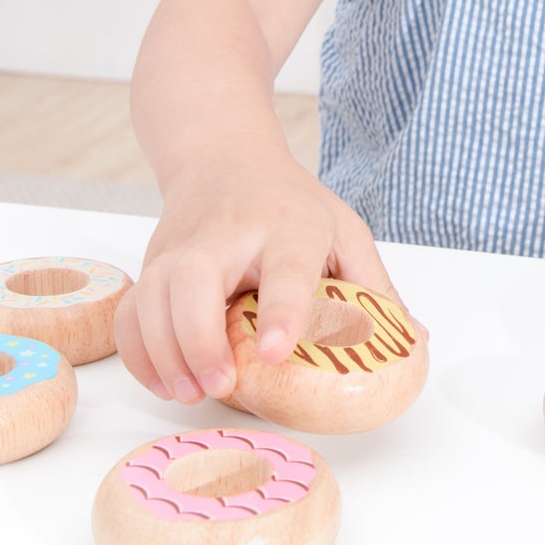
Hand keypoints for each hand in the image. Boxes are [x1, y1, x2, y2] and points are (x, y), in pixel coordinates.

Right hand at [115, 156, 410, 404]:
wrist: (219, 153)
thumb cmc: (288, 201)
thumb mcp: (343, 227)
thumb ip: (375, 285)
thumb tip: (414, 342)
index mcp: (287, 224)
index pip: (284, 265)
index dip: (281, 310)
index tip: (274, 351)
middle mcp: (227, 233)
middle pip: (194, 277)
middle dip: (198, 335)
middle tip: (220, 381)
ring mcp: (181, 245)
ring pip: (152, 295)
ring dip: (164, 350)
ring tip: (192, 390)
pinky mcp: (152, 261)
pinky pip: (131, 310)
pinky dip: (139, 351)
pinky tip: (165, 381)